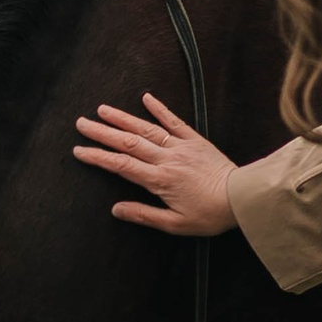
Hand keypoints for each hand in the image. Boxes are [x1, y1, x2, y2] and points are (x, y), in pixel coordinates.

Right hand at [71, 92, 238, 235]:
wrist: (242, 198)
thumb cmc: (209, 215)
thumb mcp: (175, 224)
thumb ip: (144, 215)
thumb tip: (116, 209)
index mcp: (159, 180)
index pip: (121, 165)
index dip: (98, 157)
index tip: (79, 150)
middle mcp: (167, 159)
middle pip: (128, 142)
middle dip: (102, 132)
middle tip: (81, 123)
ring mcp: (181, 146)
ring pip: (146, 129)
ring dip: (123, 118)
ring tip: (102, 109)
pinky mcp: (195, 140)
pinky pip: (175, 121)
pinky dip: (160, 108)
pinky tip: (146, 97)